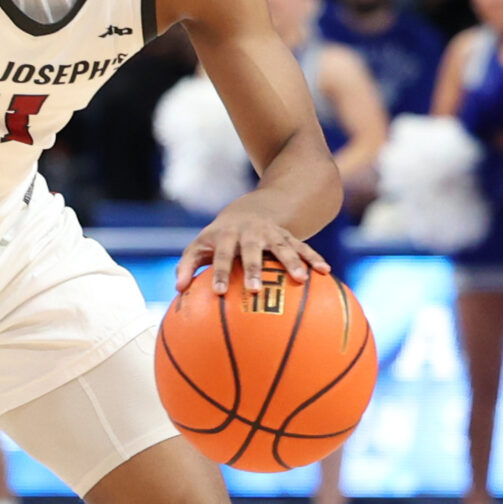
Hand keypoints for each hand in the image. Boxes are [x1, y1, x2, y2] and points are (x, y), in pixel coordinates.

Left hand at [175, 206, 326, 295]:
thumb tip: (178, 290)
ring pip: (283, 247)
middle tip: (256, 289)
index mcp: (227, 236)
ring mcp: (272, 234)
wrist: (249, 211)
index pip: (221, 255)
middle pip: (252, 250)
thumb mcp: (200, 246)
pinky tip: (325, 272)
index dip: (218, 273)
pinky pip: (303, 247)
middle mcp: (250, 233)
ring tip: (302, 279)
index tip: (216, 293)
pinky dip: (313, 258)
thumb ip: (187, 266)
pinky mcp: (289, 236)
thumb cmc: (218, 238)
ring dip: (292, 262)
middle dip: (254, 269)